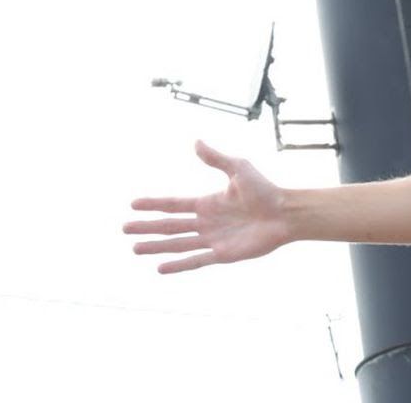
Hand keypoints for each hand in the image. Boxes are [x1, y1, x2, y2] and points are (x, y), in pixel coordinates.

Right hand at [126, 141, 290, 273]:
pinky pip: (196, 260)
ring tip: (135, 249)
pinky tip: (160, 268)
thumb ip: (216, 158)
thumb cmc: (265, 190)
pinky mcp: (223, 254)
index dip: (154, 205)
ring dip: (157, 247)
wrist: (286, 212)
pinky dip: (178, 265)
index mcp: (208, 203)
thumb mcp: (238, 169)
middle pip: (170, 226)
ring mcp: (213, 239)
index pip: (174, 205)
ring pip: (178, 244)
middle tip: (124, 229)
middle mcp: (206, 222)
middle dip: (147, 228)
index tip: (133, 204)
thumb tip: (196, 141)